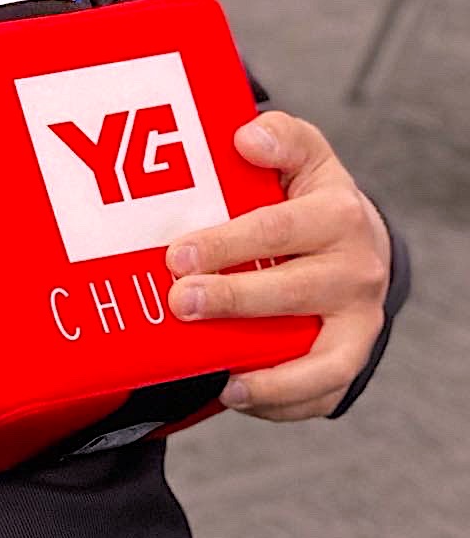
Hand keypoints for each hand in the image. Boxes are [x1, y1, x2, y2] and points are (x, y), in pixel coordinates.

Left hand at [164, 110, 390, 420]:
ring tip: (218, 375)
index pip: (277, 229)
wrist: (354, 236)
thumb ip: (277, 137)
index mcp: (339, 215)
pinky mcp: (352, 356)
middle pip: (292, 292)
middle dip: (232, 301)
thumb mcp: (300, 149)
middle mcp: (356, 271)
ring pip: (319, 357)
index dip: (226, 244)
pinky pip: (322, 391)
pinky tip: (237, 392)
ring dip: (268, 371)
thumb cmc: (306, 190)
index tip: (178, 254)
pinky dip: (283, 400)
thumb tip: (245, 138)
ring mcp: (359, 320)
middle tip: (179, 303)